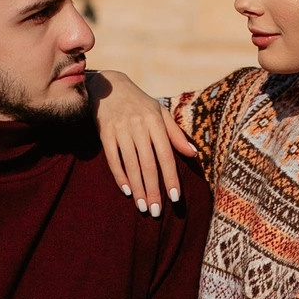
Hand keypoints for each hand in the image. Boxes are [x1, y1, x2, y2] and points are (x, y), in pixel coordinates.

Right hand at [86, 70, 197, 216]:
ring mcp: (121, 130)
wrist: (109, 86)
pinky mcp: (105, 133)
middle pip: (148, 164)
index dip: (170, 177)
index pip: (166, 155)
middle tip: (156, 212)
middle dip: (153, 190)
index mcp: (155, 122)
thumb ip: (176, 134)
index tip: (174, 198)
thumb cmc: (140, 103)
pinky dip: (120, 176)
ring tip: (143, 207)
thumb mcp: (160, 113)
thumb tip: (193, 154)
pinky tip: (127, 191)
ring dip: (138, 188)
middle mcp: (139, 126)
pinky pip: (113, 159)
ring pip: (131, 164)